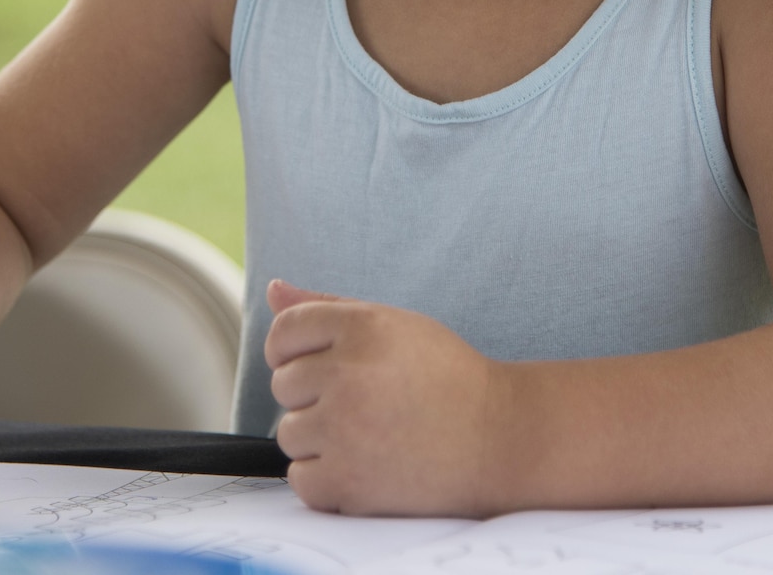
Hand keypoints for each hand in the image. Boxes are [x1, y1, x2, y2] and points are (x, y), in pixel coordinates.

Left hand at [264, 279, 508, 515]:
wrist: (500, 440)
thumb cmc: (445, 379)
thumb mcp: (394, 326)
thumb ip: (328, 307)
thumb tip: (272, 289)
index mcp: (362, 327)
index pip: (283, 333)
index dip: (296, 352)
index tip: (323, 368)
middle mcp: (349, 374)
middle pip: (283, 385)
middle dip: (316, 396)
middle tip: (367, 404)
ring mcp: (345, 431)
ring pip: (289, 434)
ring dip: (321, 440)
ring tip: (372, 436)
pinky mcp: (348, 483)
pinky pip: (300, 479)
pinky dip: (327, 480)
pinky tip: (367, 467)